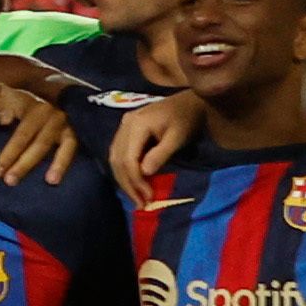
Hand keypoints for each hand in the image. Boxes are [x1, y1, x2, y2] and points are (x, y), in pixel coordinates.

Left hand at [0, 84, 77, 187]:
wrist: (50, 93)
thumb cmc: (22, 101)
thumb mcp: (8, 97)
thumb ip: (1, 105)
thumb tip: (4, 121)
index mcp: (36, 109)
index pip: (22, 135)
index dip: (9, 154)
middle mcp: (55, 116)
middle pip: (40, 144)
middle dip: (24, 165)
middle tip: (10, 182)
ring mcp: (69, 125)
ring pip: (64, 147)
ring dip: (58, 165)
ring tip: (51, 181)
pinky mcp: (79, 133)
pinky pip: (75, 149)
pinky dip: (69, 162)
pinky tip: (62, 178)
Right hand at [110, 91, 206, 205]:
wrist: (190, 102)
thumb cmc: (187, 119)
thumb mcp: (178, 137)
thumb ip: (161, 154)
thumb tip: (145, 173)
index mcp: (135, 124)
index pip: (128, 158)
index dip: (136, 180)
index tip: (148, 197)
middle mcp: (124, 125)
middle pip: (117, 160)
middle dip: (128, 184)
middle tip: (141, 204)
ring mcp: (124, 127)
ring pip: (115, 158)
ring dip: (125, 180)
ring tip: (137, 198)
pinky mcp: (127, 132)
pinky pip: (120, 154)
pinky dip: (126, 171)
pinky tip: (135, 183)